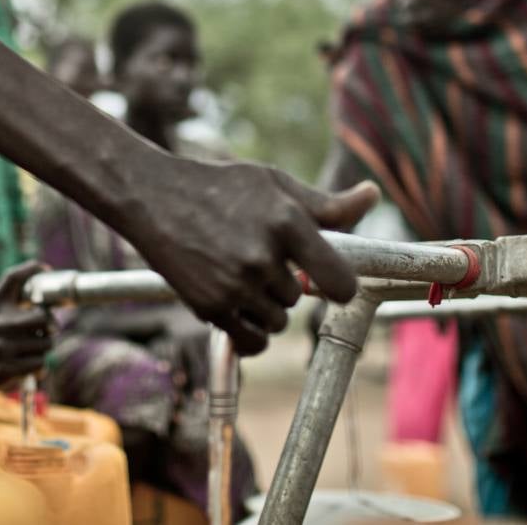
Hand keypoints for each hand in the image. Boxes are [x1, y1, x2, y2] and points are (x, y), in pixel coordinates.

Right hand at [0, 261, 53, 404]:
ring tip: (31, 352)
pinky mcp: (6, 369)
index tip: (45, 269)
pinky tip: (28, 367)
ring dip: (43, 349)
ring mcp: (3, 346)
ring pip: (45, 343)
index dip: (32, 268)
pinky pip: (39, 364)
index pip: (13, 277)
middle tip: (47, 330)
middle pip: (43, 316)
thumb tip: (37, 306)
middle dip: (50, 325)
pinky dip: (38, 367)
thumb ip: (3, 310)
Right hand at [124, 158, 378, 355]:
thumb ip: (326, 205)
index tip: (329, 281)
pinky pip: (251, 341)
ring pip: (276, 320)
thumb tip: (373, 196)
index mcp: (286, 223)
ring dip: (265, 306)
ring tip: (241, 274)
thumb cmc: (220, 187)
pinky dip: (251, 333)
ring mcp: (235, 285)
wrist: (153, 197)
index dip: (340, 285)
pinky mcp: (210, 306)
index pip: (340, 281)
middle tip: (258, 257)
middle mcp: (263, 257)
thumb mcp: (275, 185)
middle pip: (299, 298)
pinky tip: (240, 308)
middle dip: (285, 282)